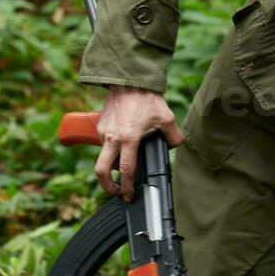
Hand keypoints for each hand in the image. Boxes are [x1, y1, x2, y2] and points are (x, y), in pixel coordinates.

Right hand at [93, 86, 183, 200]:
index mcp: (129, 139)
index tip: (128, 195)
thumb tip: (174, 146)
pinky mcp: (100, 125)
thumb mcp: (167, 117)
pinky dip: (111, 149)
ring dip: (111, 164)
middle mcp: (113, 138)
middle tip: (115, 191)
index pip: (125, 170)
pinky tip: (122, 143)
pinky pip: (104, 143)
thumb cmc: (147, 98)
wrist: (129, 80)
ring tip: (124, 164)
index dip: (127, 187)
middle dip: (106, 186)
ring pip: (104, 156)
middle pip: (101, 171)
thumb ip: (174, 136)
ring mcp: (104, 132)